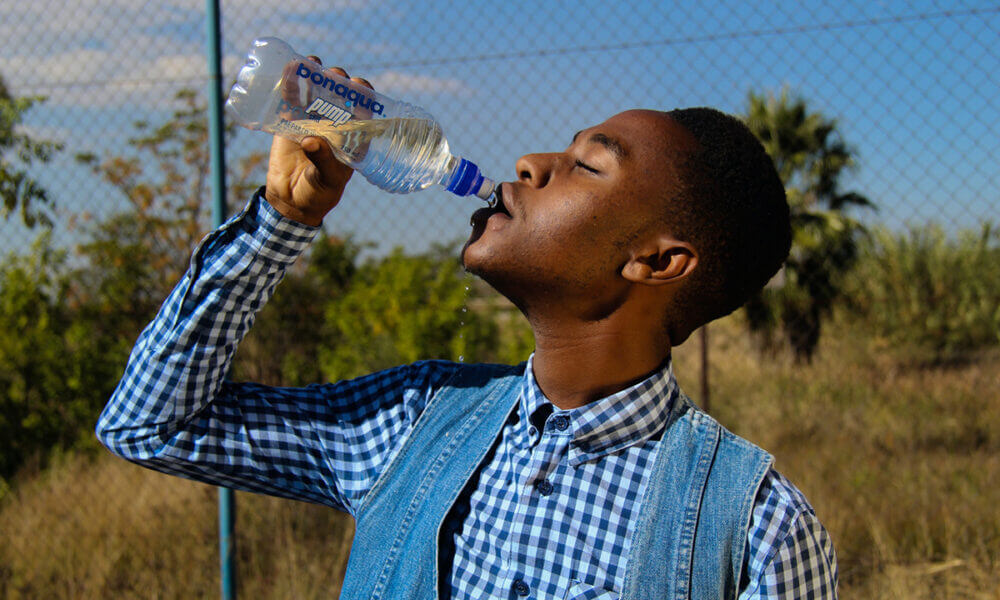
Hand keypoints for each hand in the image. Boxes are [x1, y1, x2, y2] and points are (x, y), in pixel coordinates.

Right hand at [264, 56, 374, 226]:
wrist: (291, 200)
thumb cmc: (319, 193)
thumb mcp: (326, 179)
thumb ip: (322, 161)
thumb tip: (311, 139)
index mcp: (352, 137)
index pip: (363, 109)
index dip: (363, 94)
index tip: (358, 85)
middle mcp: (335, 125)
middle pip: (340, 95)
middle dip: (338, 81)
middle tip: (334, 75)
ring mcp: (312, 121)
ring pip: (316, 91)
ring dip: (315, 75)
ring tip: (311, 63)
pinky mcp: (291, 121)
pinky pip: (291, 98)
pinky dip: (290, 83)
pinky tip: (289, 70)